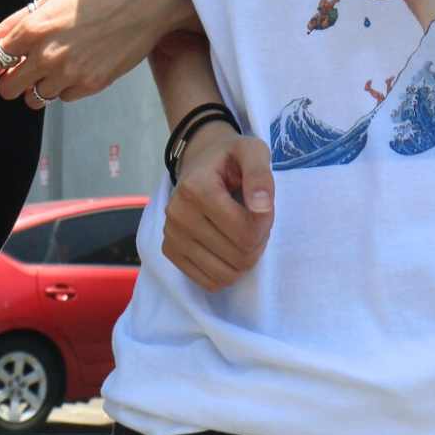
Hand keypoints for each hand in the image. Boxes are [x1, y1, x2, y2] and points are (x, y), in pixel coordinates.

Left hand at [0, 0, 200, 109]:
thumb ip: (12, 23)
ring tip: (59, 62)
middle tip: (26, 66)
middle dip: (12, 79)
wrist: (145, 0)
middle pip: (7, 89)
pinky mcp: (91, 85)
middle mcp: (47, 54)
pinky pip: (64, 97)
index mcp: (33, 28)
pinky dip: (66, 86)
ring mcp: (70, 73)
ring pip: (34, 98)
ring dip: (40, 84)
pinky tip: (80, 64)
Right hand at [162, 123, 273, 291]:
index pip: (246, 232)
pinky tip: (226, 246)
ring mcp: (171, 235)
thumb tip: (262, 208)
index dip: (265, 224)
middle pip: (239, 257)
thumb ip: (260, 175)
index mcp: (196, 189)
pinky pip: (209, 282)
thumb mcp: (252, 151)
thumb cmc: (230, 159)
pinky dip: (226, 270)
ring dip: (244, 259)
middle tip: (252, 219)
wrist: (200, 162)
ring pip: (225, 275)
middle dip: (256, 242)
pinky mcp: (169, 251)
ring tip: (240, 232)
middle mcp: (177, 214)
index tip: (262, 206)